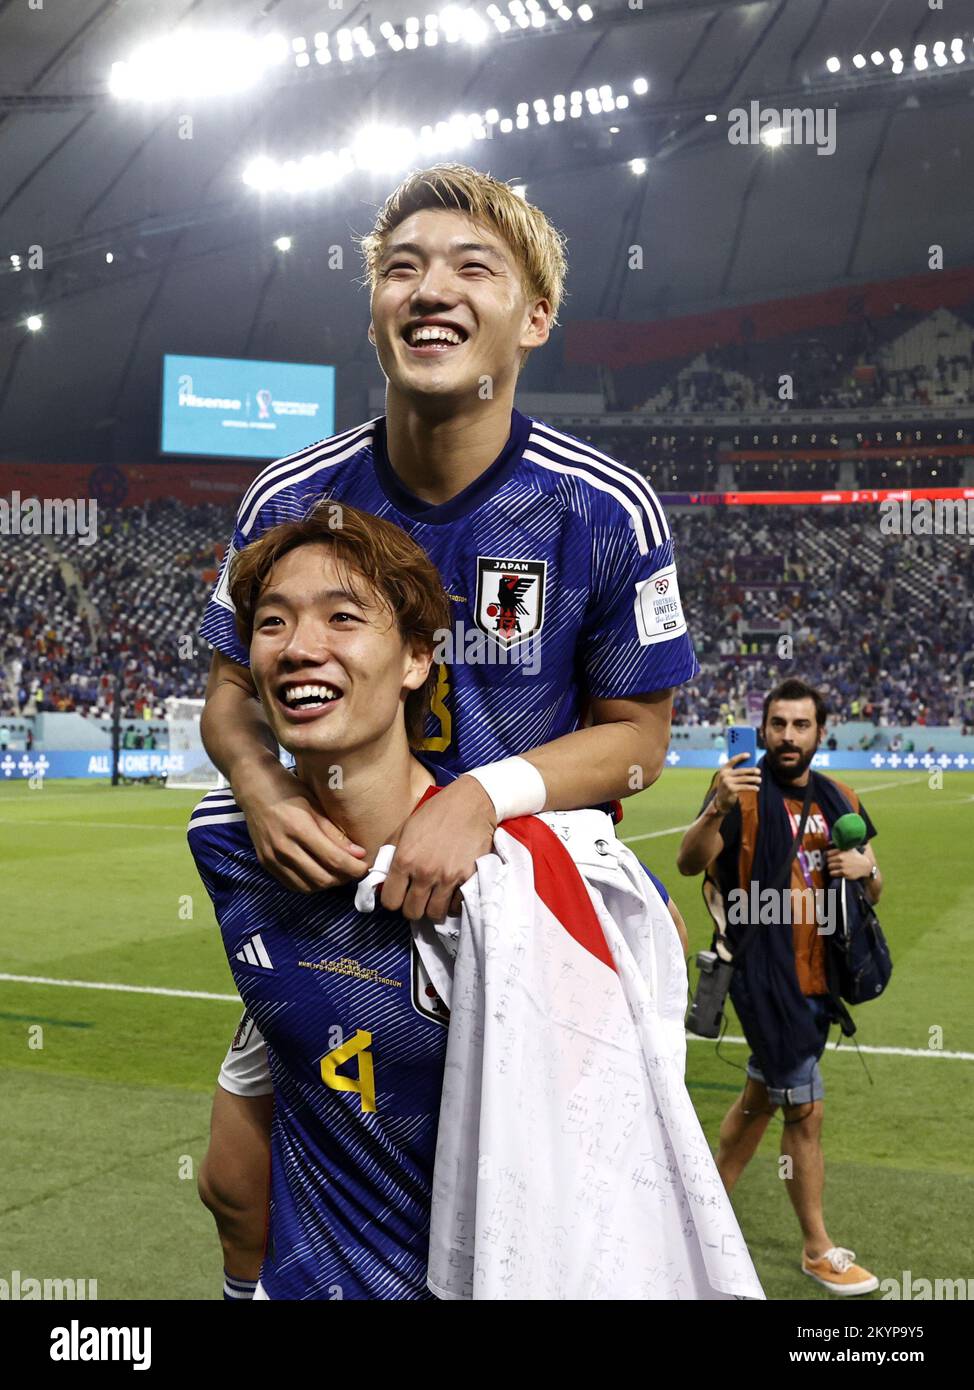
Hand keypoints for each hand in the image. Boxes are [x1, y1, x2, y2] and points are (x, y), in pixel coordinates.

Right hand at [235, 760, 367, 892]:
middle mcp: (284, 847)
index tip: (366, 865)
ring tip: (339, 872)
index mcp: (299, 828)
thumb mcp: (316, 805)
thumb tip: (358, 854)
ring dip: (328, 883)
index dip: (354, 868)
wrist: (254, 788)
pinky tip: (320, 874)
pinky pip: (292, 885)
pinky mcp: (266, 863)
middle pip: (322, 878)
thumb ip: (335, 833)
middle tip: (354, 869)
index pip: (333, 860)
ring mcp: (272, 858)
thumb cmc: (289, 791)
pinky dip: (310, 884)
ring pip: (308, 887)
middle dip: (344, 878)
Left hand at [380, 775, 496, 921]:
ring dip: (433, 907)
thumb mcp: (404, 828)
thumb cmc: (435, 813)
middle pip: (412, 912)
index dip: (393, 900)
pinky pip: (456, 906)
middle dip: (412, 906)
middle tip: (418, 896)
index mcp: (404, 859)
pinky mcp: (468, 878)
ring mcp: (448, 877)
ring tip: (435, 895)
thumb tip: (380, 878)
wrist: (471, 803)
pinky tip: (451, 890)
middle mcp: (424, 871)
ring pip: (435, 914)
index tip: (400, 894)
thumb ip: (389, 854)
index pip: (390, 901)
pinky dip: (453, 902)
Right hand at [712, 752, 762, 813]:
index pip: (732, 760)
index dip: (740, 757)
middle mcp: (724, 775)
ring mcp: (727, 782)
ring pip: (744, 779)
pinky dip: (752, 787)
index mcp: (724, 769)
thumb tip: (751, 766)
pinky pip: (744, 787)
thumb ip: (737, 772)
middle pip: (741, 771)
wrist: (721, 799)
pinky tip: (757, 788)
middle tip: (759, 771)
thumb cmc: (729, 785)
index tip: (749, 754)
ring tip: (759, 780)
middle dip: (751, 771)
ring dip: (753, 779)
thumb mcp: (730, 777)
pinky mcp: (731, 789)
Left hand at [826, 848, 871, 880]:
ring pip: (829, 867)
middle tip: (832, 863)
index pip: (828, 853)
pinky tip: (837, 871)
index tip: (829, 857)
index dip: (828, 855)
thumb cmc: (856, 857)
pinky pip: (833, 873)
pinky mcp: (844, 873)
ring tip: (834, 867)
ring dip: (831, 868)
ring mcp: (842, 866)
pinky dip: (833, 873)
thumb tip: (830, 844)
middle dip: (830, 862)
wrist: (865, 866)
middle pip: (828, 861)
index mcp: (841, 851)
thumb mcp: (850, 849)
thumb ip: (841, 847)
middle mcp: (841, 858)